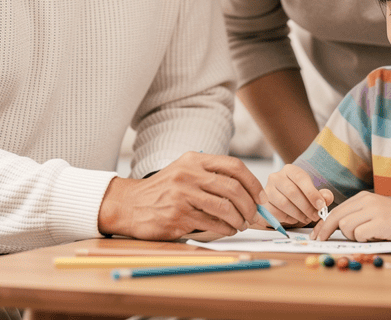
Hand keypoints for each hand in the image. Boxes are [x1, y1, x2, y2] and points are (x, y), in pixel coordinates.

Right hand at [98, 151, 263, 240]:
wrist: (129, 204)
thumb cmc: (163, 190)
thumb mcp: (184, 172)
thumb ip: (211, 177)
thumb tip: (248, 194)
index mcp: (194, 160)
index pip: (234, 166)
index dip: (253, 182)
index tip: (261, 197)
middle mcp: (189, 174)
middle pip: (233, 188)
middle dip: (249, 205)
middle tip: (253, 215)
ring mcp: (183, 195)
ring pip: (225, 208)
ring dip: (239, 220)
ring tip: (240, 225)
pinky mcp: (178, 216)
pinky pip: (212, 224)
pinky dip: (225, 229)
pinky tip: (227, 230)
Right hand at [263, 164, 333, 225]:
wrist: (284, 202)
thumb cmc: (300, 196)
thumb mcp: (313, 193)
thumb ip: (323, 195)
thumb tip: (327, 198)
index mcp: (290, 170)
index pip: (300, 178)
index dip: (312, 193)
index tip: (321, 205)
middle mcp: (276, 177)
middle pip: (292, 192)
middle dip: (307, 207)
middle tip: (315, 216)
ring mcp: (267, 190)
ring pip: (284, 203)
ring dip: (298, 214)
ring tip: (307, 218)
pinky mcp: (263, 203)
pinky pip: (276, 213)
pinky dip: (288, 218)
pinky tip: (295, 219)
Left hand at [313, 191, 390, 241]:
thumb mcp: (375, 210)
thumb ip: (358, 214)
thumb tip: (336, 227)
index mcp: (362, 197)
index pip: (336, 210)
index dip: (323, 224)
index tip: (316, 235)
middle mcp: (366, 201)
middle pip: (336, 217)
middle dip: (325, 231)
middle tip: (319, 241)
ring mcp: (373, 211)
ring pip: (346, 227)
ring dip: (353, 236)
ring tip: (368, 236)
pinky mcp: (380, 222)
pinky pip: (360, 234)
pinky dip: (364, 240)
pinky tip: (376, 236)